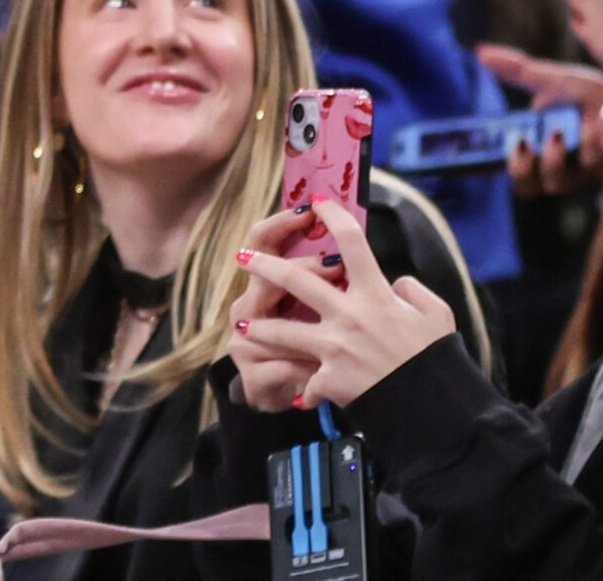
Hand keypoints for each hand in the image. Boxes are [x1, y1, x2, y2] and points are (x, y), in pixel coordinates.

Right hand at [227, 208, 324, 412]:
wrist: (283, 393)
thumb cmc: (306, 347)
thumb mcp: (318, 314)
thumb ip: (334, 285)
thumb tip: (357, 261)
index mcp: (266, 285)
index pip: (265, 241)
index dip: (283, 223)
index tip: (314, 209)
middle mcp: (250, 306)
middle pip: (268, 276)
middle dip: (302, 267)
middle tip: (334, 265)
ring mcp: (245, 339)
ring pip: (273, 325)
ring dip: (306, 330)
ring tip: (336, 334)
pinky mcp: (253, 374)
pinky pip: (284, 366)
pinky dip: (308, 371)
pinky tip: (326, 374)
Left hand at [239, 201, 456, 406]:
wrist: (437, 410)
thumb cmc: (438, 360)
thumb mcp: (437, 316)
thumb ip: (414, 291)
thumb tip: (394, 282)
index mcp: (377, 295)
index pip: (352, 243)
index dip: (334, 216)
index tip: (317, 202)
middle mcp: (350, 315)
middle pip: (295, 279)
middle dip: (263, 265)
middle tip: (242, 256)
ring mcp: (336, 347)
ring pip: (283, 330)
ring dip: (259, 328)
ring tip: (241, 324)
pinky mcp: (330, 379)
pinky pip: (308, 380)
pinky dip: (306, 388)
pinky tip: (300, 394)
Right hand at [477, 44, 602, 194]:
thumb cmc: (585, 91)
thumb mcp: (549, 79)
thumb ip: (516, 70)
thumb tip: (480, 51)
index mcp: (543, 154)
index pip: (520, 178)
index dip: (514, 167)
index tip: (518, 140)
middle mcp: (562, 167)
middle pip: (532, 188)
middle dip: (525, 167)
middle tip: (528, 142)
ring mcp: (586, 169)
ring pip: (561, 181)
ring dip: (556, 157)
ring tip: (560, 131)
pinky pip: (595, 164)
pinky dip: (588, 144)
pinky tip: (592, 125)